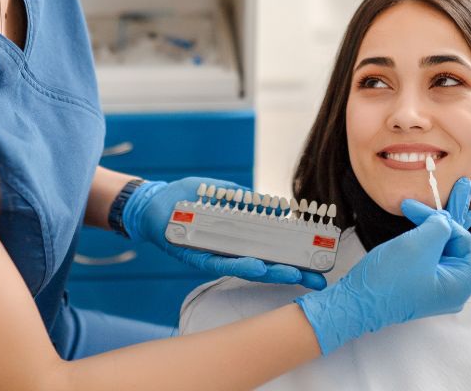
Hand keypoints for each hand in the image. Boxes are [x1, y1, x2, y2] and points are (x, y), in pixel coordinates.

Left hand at [120, 177, 327, 289]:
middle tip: (315, 277)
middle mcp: (227, 251)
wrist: (151, 202)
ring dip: (268, 271)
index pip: (270, 250)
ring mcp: (212, 255)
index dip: (293, 257)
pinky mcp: (194, 256)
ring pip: (244, 268)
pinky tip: (255, 265)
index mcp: (236, 237)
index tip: (318, 262)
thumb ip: (247, 201)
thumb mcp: (222, 193)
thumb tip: (277, 207)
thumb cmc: (185, 196)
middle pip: (264, 264)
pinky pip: (217, 263)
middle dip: (290, 272)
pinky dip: (237, 264)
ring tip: (291, 273)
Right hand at [295, 189, 470, 354]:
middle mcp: (451, 282)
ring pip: (446, 241)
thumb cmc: (388, 280)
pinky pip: (432, 247)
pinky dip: (428, 227)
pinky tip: (425, 210)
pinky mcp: (419, 273)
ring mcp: (434, 279)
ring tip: (449, 188)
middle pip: (463, 241)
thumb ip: (441, 226)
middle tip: (464, 183)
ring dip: (442, 215)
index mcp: (459, 282)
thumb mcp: (420, 245)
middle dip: (456, 213)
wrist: (355, 301)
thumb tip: (443, 221)